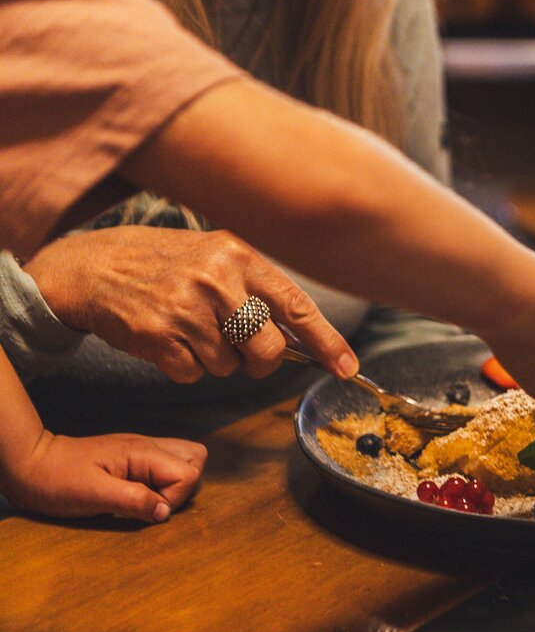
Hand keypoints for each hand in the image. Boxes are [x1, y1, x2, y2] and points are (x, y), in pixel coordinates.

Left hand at [1, 432, 205, 521]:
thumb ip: (134, 500)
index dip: (176, 497)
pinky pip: (165, 465)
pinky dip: (162, 482)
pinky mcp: (133, 458)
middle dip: (185, 487)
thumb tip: (166, 512)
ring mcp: (141, 450)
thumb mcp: (93, 494)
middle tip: (155, 502)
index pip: (188, 472)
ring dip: (175, 484)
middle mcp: (147, 446)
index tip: (147, 509)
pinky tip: (138, 494)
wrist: (29, 464)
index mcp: (141, 452)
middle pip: (196, 458)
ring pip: (185, 459)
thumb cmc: (56, 479)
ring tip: (148, 499)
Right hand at [23, 226, 357, 382]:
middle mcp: (216, 280)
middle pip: (268, 350)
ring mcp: (186, 309)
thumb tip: (300, 338)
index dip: (327, 342)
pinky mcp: (158, 336)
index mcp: (238, 256)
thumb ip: (257, 290)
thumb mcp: (214, 257)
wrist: (91, 266)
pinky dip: (185, 367)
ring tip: (190, 330)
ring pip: (228, 366)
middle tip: (242, 353)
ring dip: (214, 360)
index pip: (297, 306)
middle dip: (260, 363)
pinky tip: (168, 339)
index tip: (346, 367)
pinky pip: (194, 375)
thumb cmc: (163, 264)